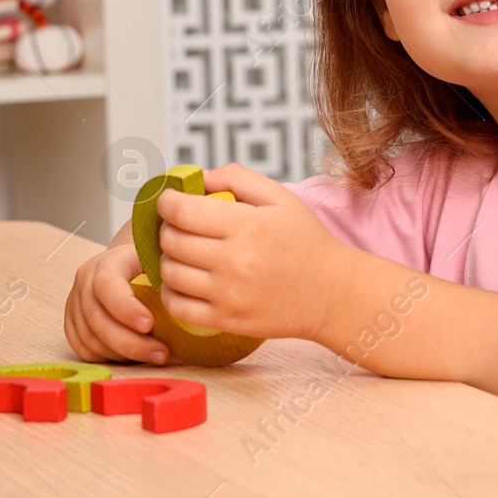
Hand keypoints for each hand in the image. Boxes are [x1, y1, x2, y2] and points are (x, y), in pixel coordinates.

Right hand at [62, 242, 169, 364]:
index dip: (125, 308)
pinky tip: (132, 356)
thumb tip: (183, 306)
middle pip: (97, 318)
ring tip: (153, 355)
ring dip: (123, 354)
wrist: (127, 263)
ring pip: (90, 338)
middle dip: (131, 342)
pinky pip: (83, 349)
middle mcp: (85, 280)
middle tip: (162, 353)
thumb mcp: (160, 262)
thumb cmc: (150, 266)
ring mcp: (74, 302)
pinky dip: (108, 357)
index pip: (106, 284)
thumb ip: (168, 279)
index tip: (151, 324)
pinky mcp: (72, 322)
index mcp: (107, 261)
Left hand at [154, 162, 351, 341]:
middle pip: (172, 241)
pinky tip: (184, 281)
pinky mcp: (226, 320)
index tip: (169, 200)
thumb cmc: (305, 241)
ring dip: (168, 258)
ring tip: (183, 252)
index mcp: (247, 225)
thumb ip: (236, 178)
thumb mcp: (280, 197)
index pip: (183, 211)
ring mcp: (228, 295)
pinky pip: (177, 307)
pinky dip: (171, 292)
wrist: (331, 293)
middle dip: (167, 228)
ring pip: (169, 273)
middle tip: (179, 225)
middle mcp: (234, 261)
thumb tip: (197, 178)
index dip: (166, 202)